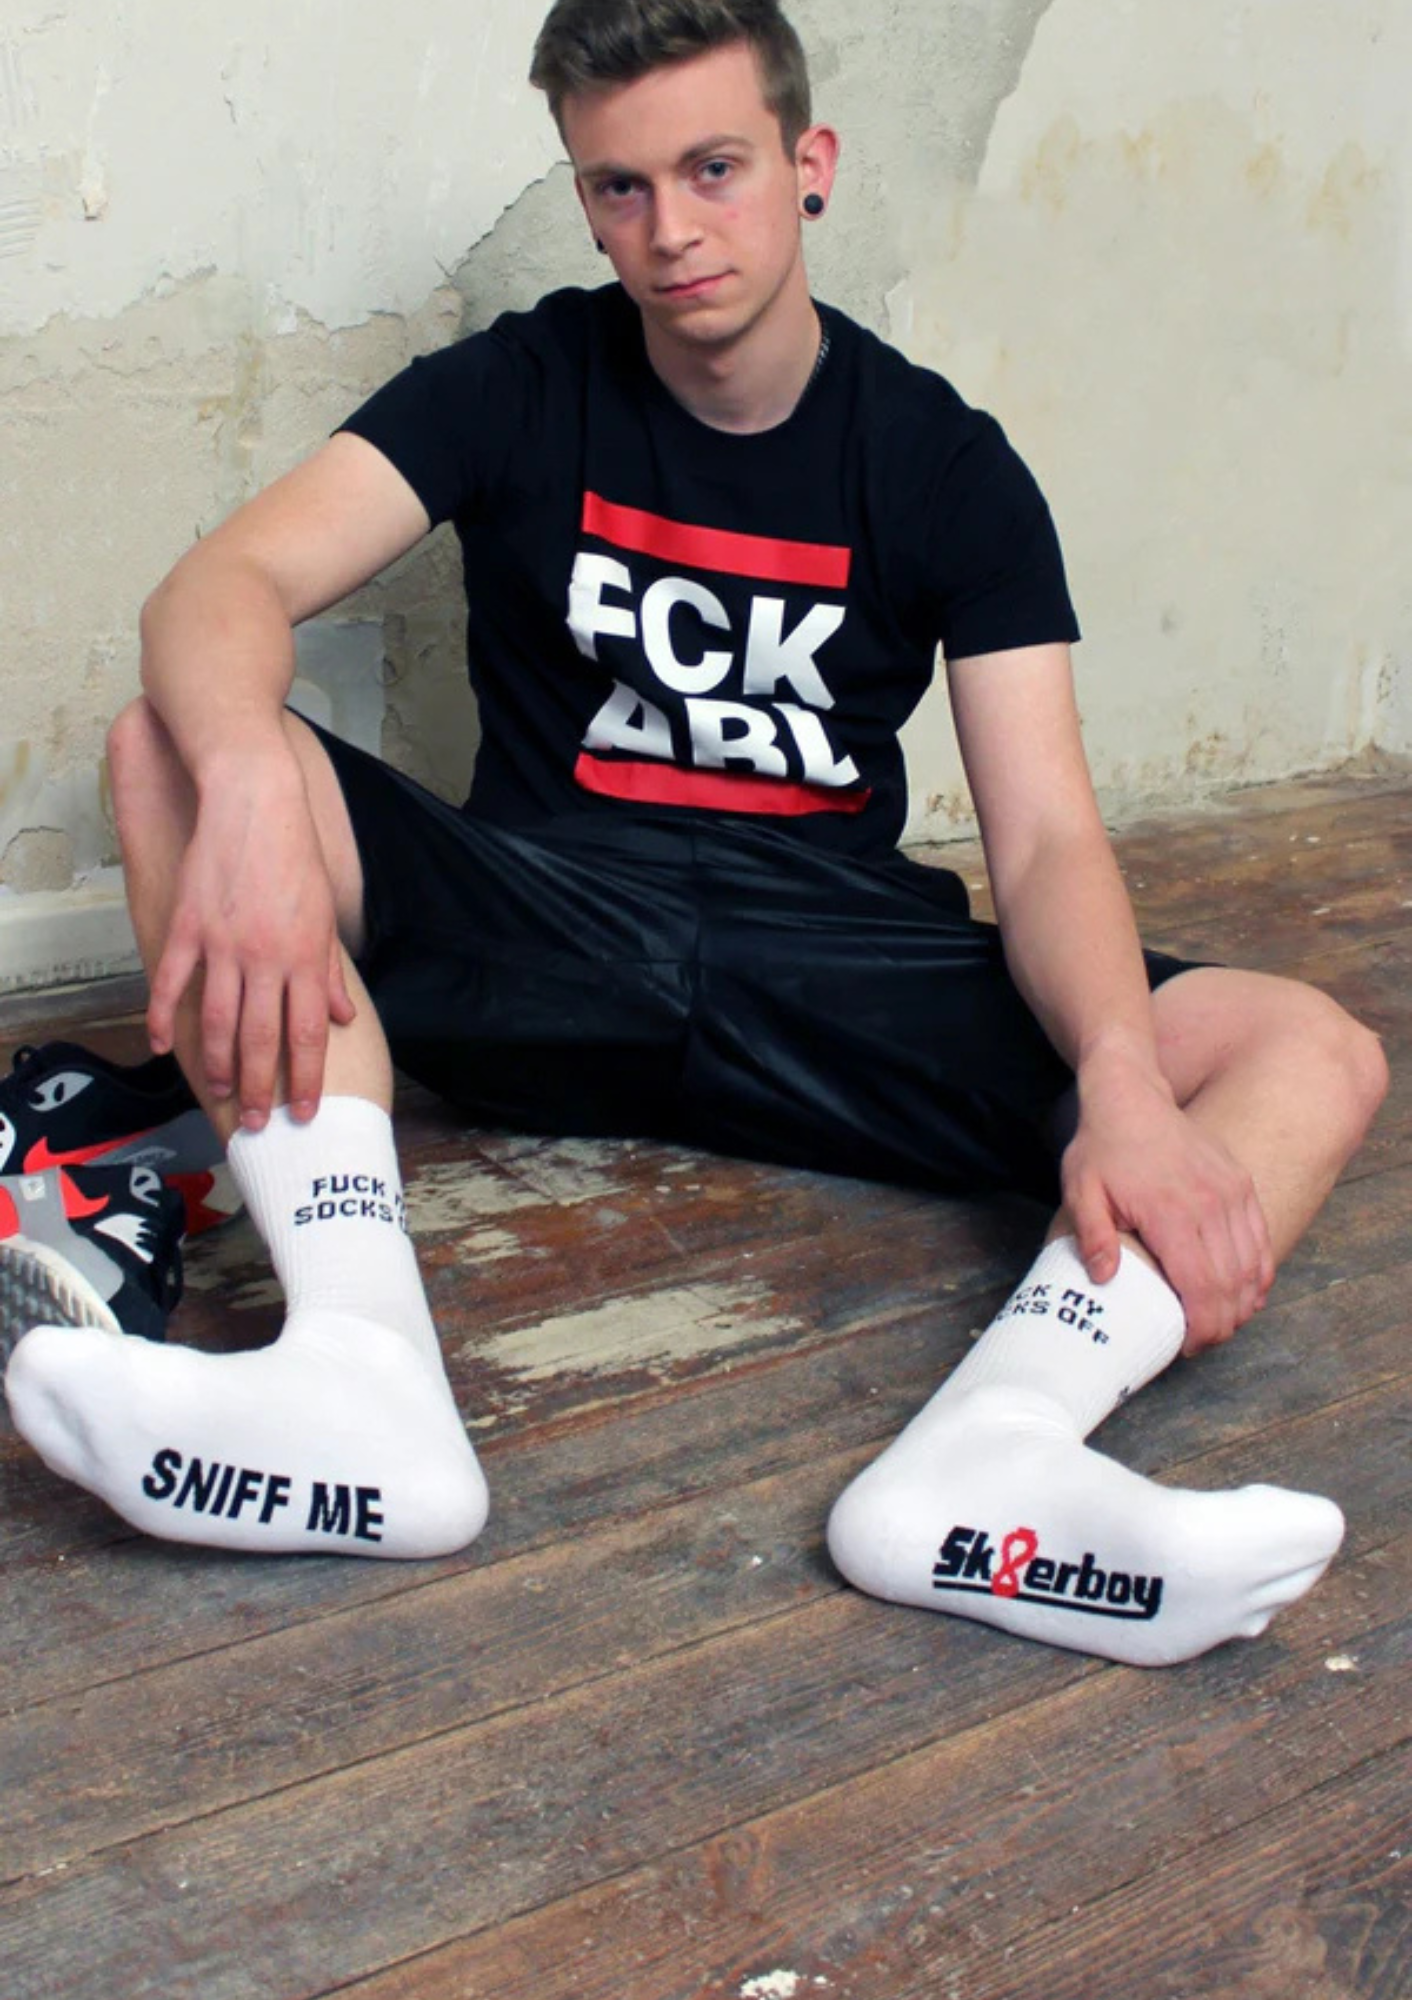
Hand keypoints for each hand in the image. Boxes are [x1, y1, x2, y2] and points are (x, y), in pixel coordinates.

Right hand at [146, 757, 355, 1128]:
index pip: (306, 1036)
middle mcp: (266, 958)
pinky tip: (163, 1047)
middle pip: (262, 1039)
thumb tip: (342, 1017)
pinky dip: (165, 1017)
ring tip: (221, 1093)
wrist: (254, 800)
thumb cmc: (295, 856)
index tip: (305, 1112)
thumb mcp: (324, 916)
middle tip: (260, 1124)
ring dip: (218, 1064)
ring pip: (217, 1020)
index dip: (305, 1079)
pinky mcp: (189, 926)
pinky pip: (173, 982)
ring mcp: (223, 944)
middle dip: (262, 1088)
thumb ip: (328, 972)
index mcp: (305, 958)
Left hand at [1060, 1059, 1274, 1353]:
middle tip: (1202, 1343)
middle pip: (1232, 1283)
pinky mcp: (1240, 1183)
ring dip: (1243, 1302)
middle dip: (1222, 1323)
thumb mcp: (1081, 1191)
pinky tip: (1247, 1292)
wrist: (1131, 1097)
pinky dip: (1259, 1271)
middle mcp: (1210, 1205)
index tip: (1188, 1346)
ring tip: (1222, 1324)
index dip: (1202, 1326)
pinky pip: (1260, 1237)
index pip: (1201, 1286)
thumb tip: (1104, 1279)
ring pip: (1252, 1264)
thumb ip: (1092, 1236)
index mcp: (1171, 1213)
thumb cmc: (1102, 1148)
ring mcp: (1231, 1193)